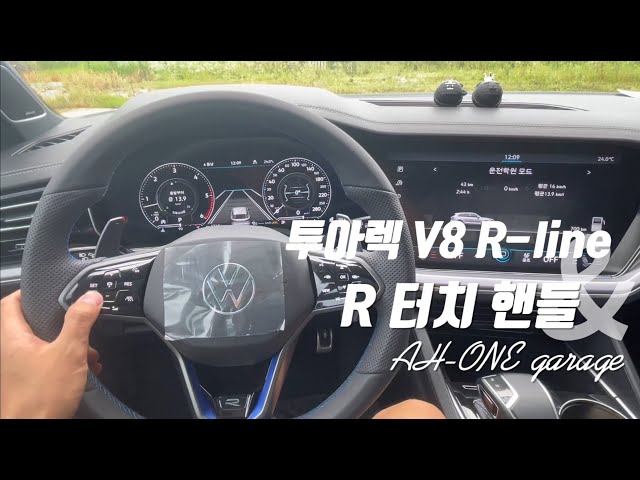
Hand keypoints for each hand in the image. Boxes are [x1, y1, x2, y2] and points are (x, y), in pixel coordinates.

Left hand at [1, 290, 103, 418]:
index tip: (48, 290)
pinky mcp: (26, 383)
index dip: (28, 293)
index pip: (10, 302)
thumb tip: (90, 297)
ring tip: (86, 351)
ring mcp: (16, 369)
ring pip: (41, 344)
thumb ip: (79, 322)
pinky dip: (64, 361)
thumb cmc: (40, 397)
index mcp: (12, 338)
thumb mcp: (68, 352)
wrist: (33, 430)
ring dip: (65, 344)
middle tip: (76, 321)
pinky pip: (45, 362)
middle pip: (30, 323)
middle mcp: (9, 352)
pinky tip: (83, 369)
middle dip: (59, 322)